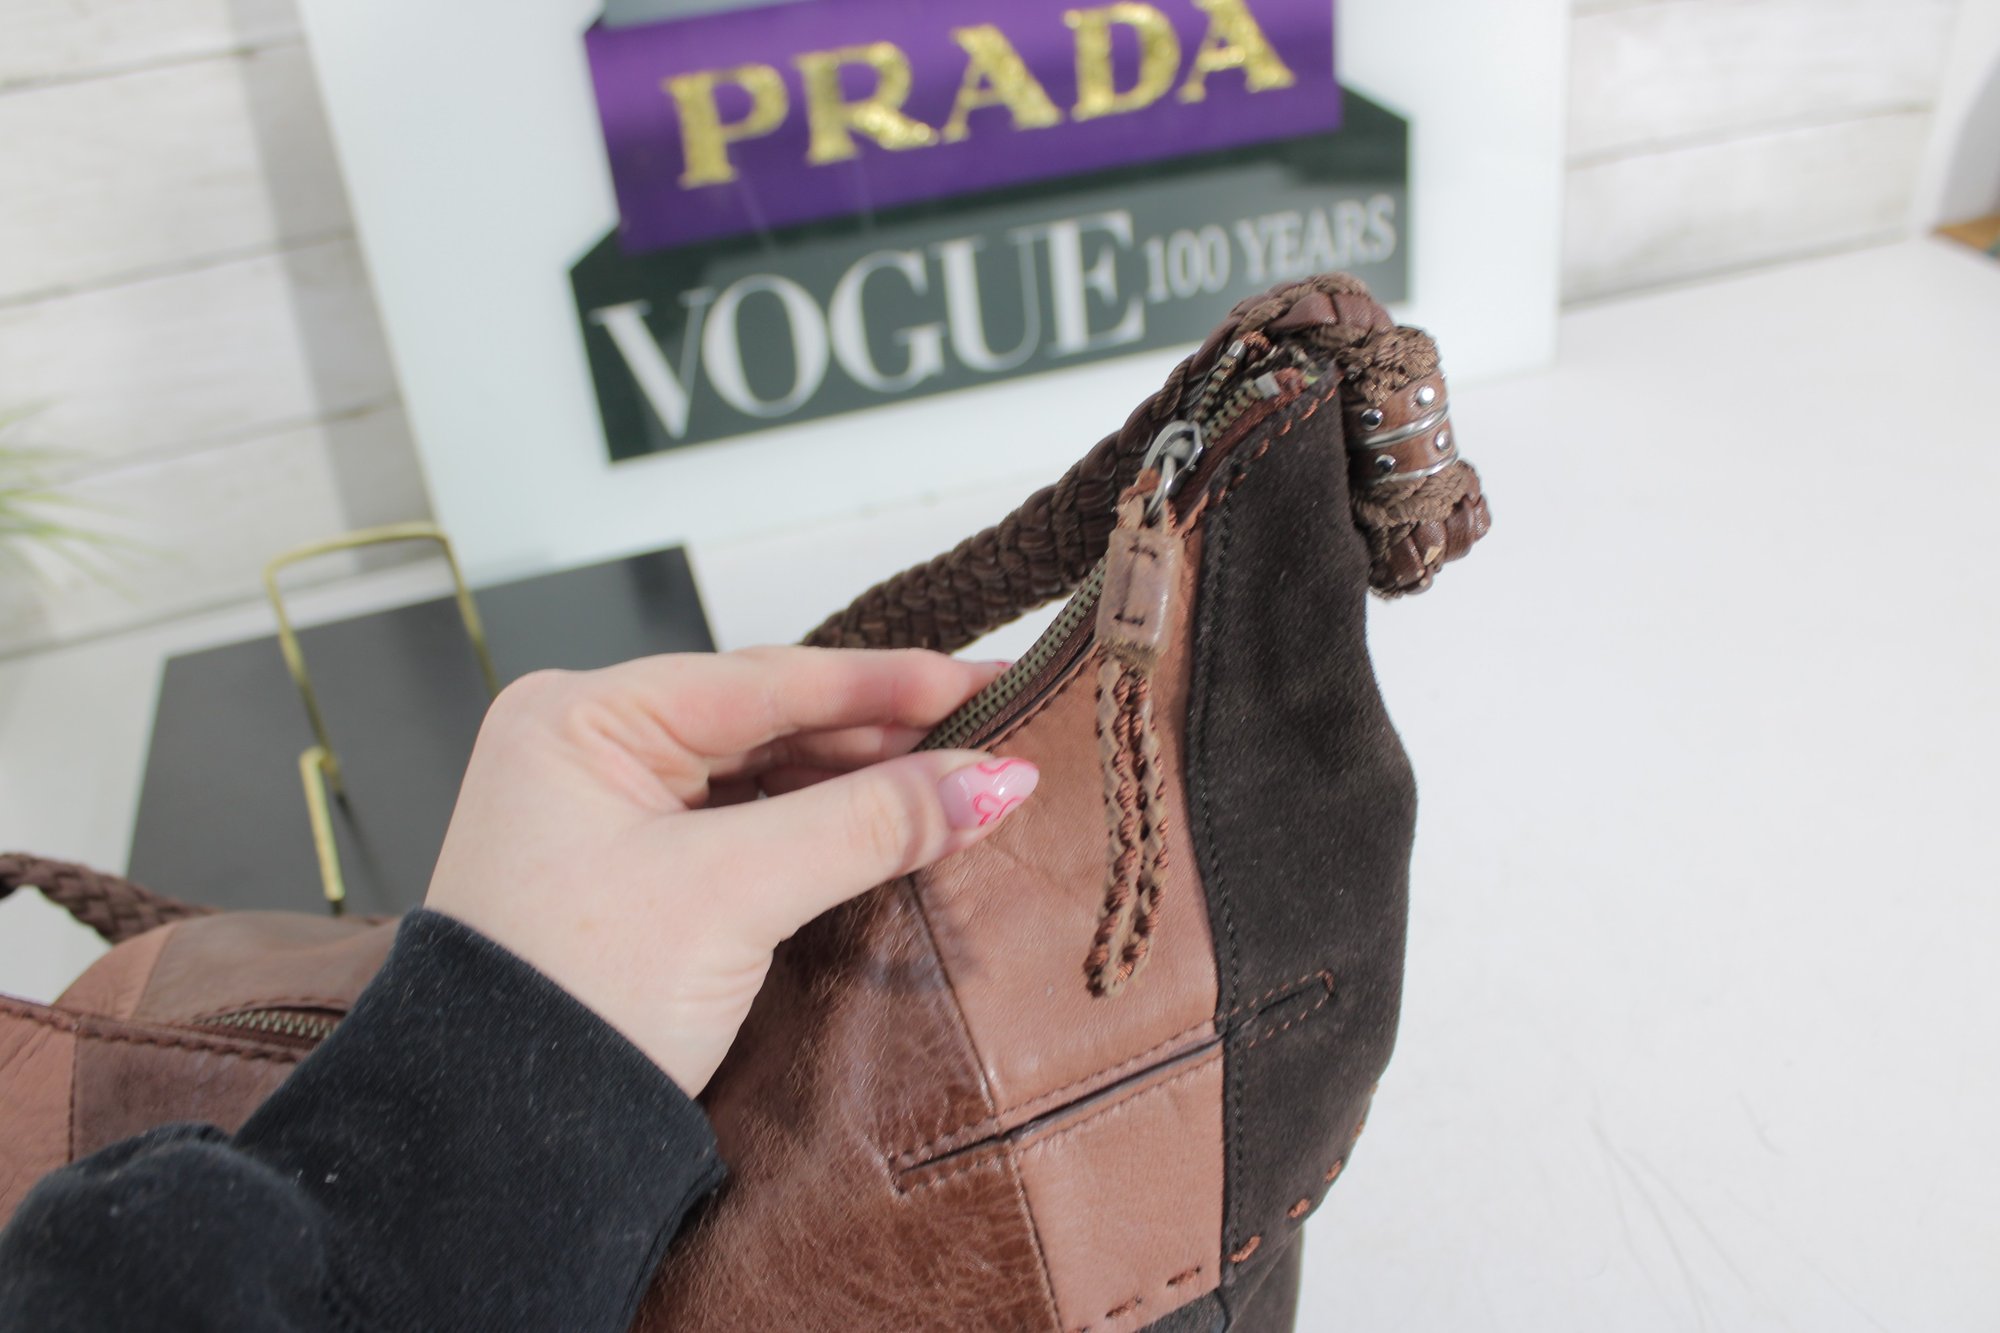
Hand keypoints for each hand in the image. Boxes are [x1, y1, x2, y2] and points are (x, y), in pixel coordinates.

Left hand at [424, 647, 1038, 1095]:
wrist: (497, 1150)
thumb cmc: (573, 1007)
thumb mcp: (734, 895)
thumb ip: (868, 823)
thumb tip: (991, 780)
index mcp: (580, 717)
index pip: (766, 677)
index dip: (890, 682)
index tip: (987, 682)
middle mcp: (587, 746)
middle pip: (769, 719)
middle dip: (883, 736)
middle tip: (992, 741)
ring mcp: (607, 809)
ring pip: (764, 773)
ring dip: (858, 784)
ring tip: (959, 786)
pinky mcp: (632, 871)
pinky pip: (746, 823)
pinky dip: (819, 827)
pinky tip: (887, 826)